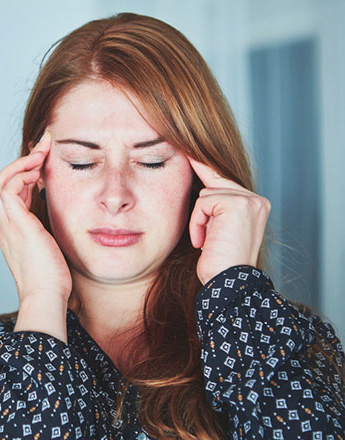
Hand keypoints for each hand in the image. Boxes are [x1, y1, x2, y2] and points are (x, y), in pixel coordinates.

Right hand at [0, 130, 72, 303]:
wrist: (45, 297)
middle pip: (1, 183)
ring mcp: (6, 224)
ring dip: (22, 163)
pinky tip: (41, 169)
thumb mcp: (51, 248)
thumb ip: (51, 231)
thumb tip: (66, 216)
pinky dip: (22, 173)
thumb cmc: (52, 280)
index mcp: (11, 231)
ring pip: (0, 181)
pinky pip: (9, 187)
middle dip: (23, 161)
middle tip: (45, 145)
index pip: (13, 194)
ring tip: (43, 154)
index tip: (46, 162)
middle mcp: (3, 225)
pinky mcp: (15, 222)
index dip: (27, 175)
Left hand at [188, 158, 270, 284]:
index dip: (204, 167)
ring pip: (205, 193)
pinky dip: (198, 222)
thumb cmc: (218, 263)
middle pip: (213, 184)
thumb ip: (216, 209)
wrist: (228, 284)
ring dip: (199, 219)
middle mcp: (257, 200)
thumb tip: (200, 190)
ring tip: (208, 242)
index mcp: (255, 205)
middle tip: (207, 234)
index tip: (188, 149)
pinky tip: (205, 241)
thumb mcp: (217, 231)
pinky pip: (203, 202)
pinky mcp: (236, 204)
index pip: (224, 180)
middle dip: (201, 208)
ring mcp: (249, 200)